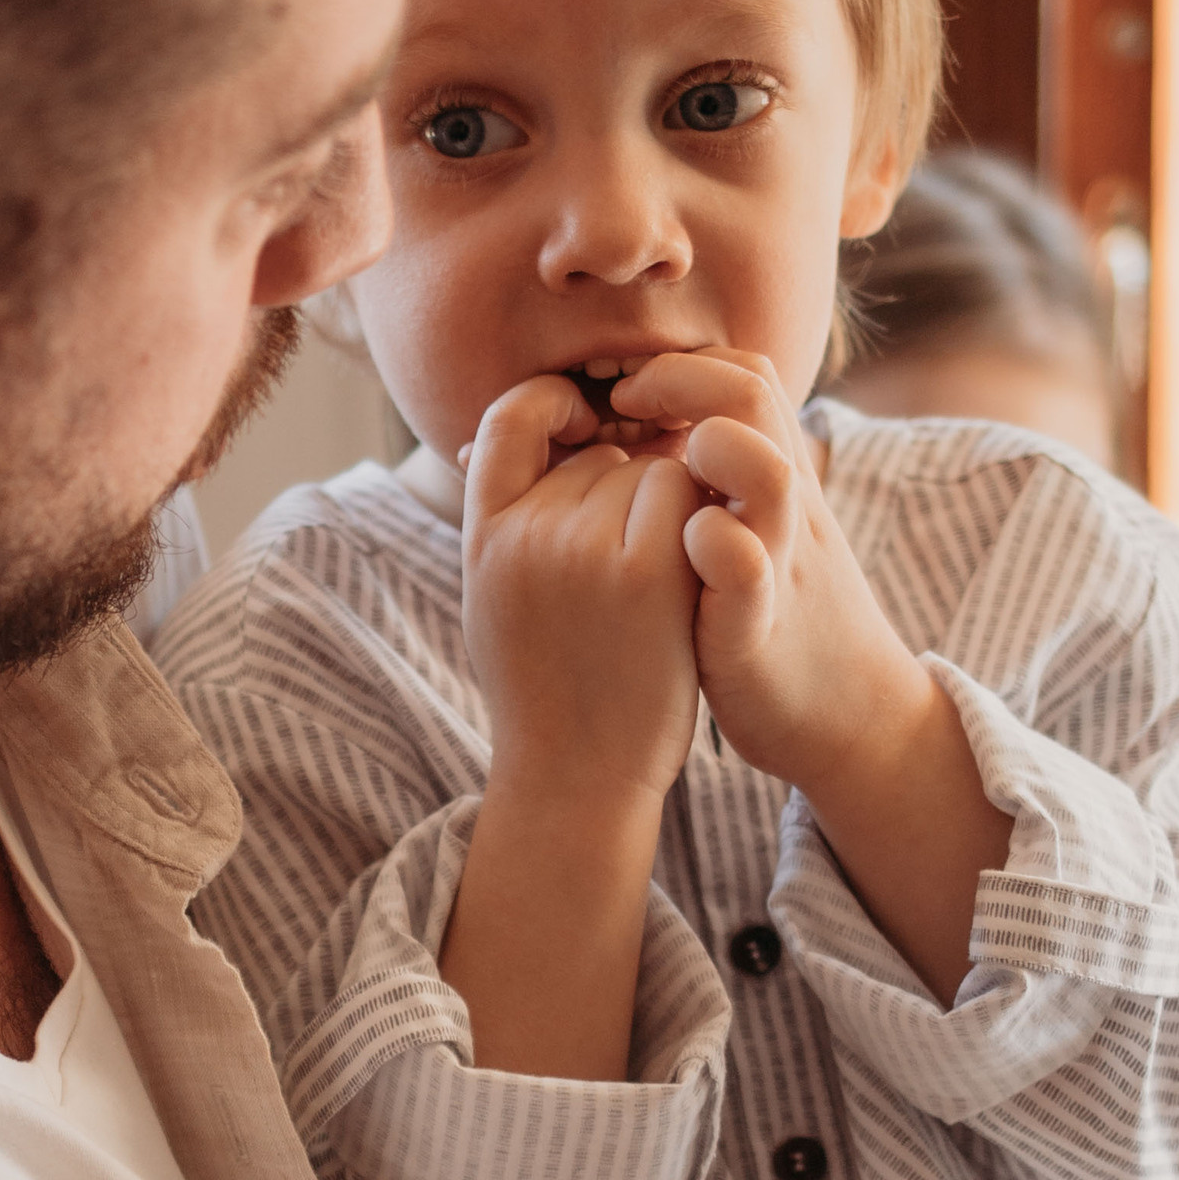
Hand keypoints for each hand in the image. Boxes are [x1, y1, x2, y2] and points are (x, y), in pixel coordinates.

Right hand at [460, 371, 700, 810]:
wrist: (577, 776)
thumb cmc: (544, 687)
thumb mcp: (492, 596)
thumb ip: (499, 520)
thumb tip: (488, 444)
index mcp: (480, 534)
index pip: (508, 416)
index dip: (554, 404)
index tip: (588, 429)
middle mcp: (524, 532)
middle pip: (598, 453)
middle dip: (623, 490)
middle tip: (624, 572)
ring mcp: (582, 547)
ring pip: (646, 469)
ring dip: (665, 510)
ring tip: (651, 590)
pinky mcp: (646, 570)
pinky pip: (682, 491)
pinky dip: (697, 519)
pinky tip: (687, 575)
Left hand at [602, 352, 913, 798]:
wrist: (854, 719)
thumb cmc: (779, 621)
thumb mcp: (760, 533)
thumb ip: (727, 484)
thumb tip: (657, 437)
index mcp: (777, 479)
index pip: (742, 371)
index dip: (681, 362)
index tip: (623, 394)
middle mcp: (784, 506)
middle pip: (751, 391)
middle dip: (676, 378)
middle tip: (620, 407)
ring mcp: (778, 562)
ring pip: (766, 469)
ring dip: (711, 446)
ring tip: (663, 465)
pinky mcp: (759, 626)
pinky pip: (744, 565)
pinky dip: (711, 542)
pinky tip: (678, 546)